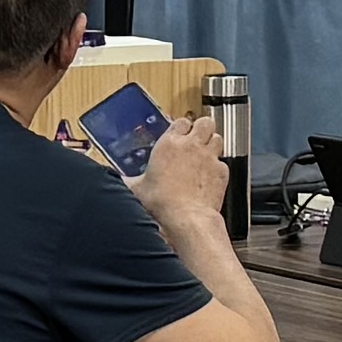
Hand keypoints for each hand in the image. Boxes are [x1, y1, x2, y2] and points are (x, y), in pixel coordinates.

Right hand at [131, 108, 229, 225]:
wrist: (186, 218)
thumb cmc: (163, 203)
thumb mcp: (136, 189)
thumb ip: (128, 180)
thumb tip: (119, 182)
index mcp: (169, 144)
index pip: (180, 122)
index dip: (181, 127)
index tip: (178, 134)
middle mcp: (192, 146)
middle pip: (205, 122)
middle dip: (202, 128)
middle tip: (197, 137)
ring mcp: (209, 158)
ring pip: (218, 138)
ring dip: (212, 143)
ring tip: (205, 152)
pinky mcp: (221, 172)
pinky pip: (223, 163)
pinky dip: (217, 168)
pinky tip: (210, 177)